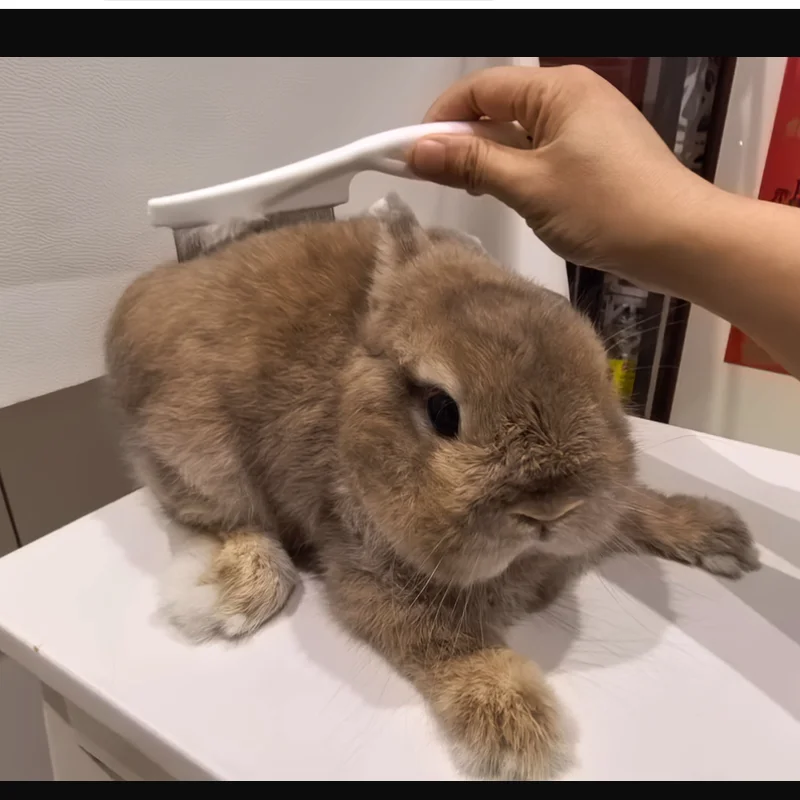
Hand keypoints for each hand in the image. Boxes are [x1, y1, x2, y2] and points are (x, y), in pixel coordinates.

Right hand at [410, 65, 716, 280]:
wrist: (680, 240)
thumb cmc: (607, 208)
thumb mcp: (529, 185)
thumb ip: (472, 163)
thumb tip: (418, 150)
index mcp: (557, 89)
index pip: (480, 89)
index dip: (441, 119)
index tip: (413, 156)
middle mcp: (572, 95)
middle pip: (498, 107)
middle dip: (463, 140)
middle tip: (437, 179)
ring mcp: (586, 124)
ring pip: (518, 132)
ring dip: (489, 157)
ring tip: (470, 190)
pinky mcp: (595, 152)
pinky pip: (540, 150)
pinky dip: (516, 168)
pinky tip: (506, 194)